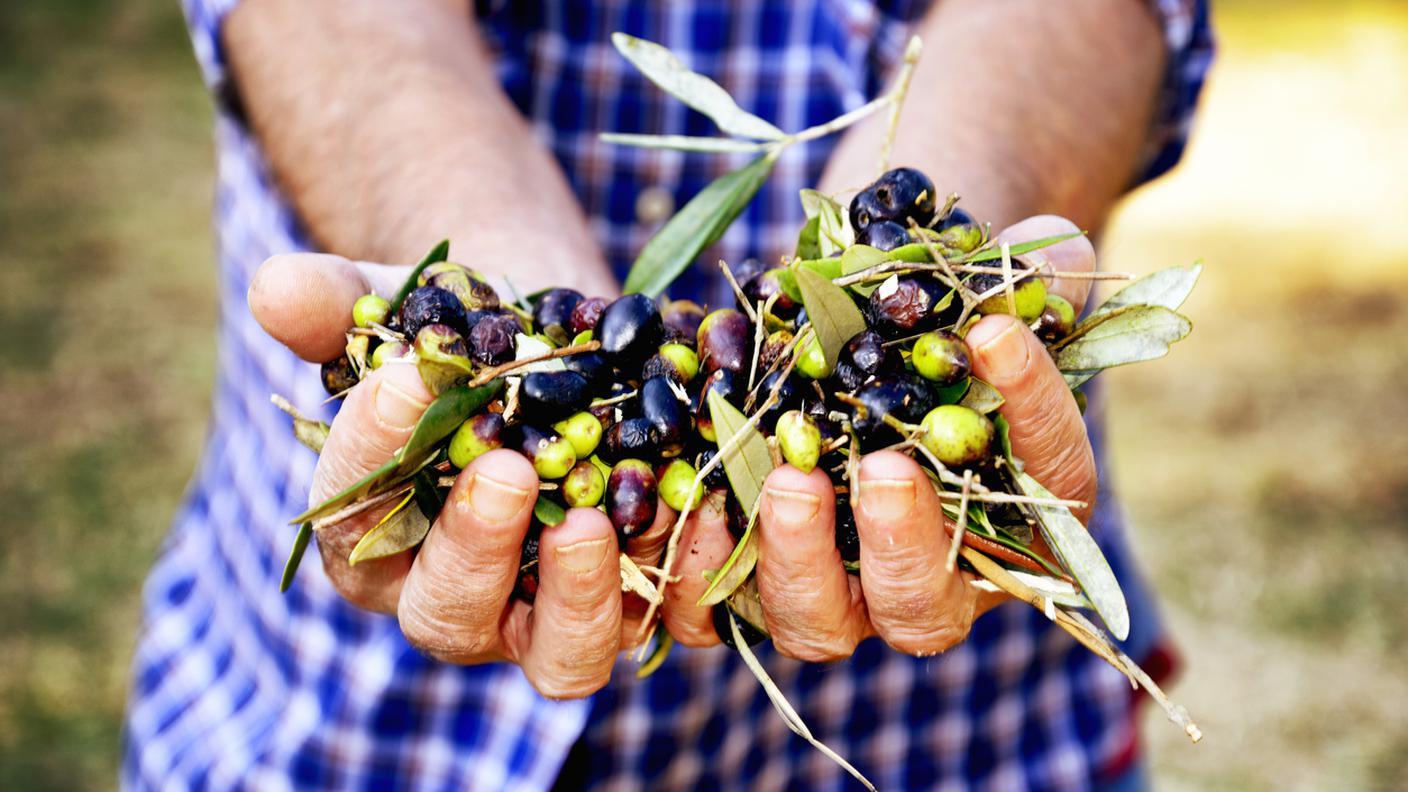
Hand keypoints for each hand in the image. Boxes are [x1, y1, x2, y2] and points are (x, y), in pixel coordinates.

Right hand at [250, 253, 670, 697]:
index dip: (368, 454)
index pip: (353, 517)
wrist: (570, 342)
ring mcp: (560, 610)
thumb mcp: (411, 303)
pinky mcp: (652, 596)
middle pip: (451, 616)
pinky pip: (676, 619)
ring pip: (565, 655)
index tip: (397, 378)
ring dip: (585, 594)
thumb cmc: (472, 332)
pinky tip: (714, 502)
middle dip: (474, 551)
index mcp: (381, 537)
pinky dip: (695, 573)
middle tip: (504, 473)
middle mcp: (466, 596)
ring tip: (600, 516)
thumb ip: (345, 303)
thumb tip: (275, 289)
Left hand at [658, 216, 1098, 659]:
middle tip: (884, 469)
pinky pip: (717, 604)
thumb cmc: (925, 313)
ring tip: (789, 475)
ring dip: (800, 557)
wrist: (835, 332)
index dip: (1035, 413)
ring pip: (819, 623)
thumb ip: (1024, 268)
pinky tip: (694, 494)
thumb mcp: (977, 282)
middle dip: (907, 544)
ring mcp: (828, 591)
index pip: (1050, 481)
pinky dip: (703, 555)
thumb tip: (1049, 244)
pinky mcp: (741, 579)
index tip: (995, 335)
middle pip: (927, 606)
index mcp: (1012, 515)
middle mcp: (922, 578)